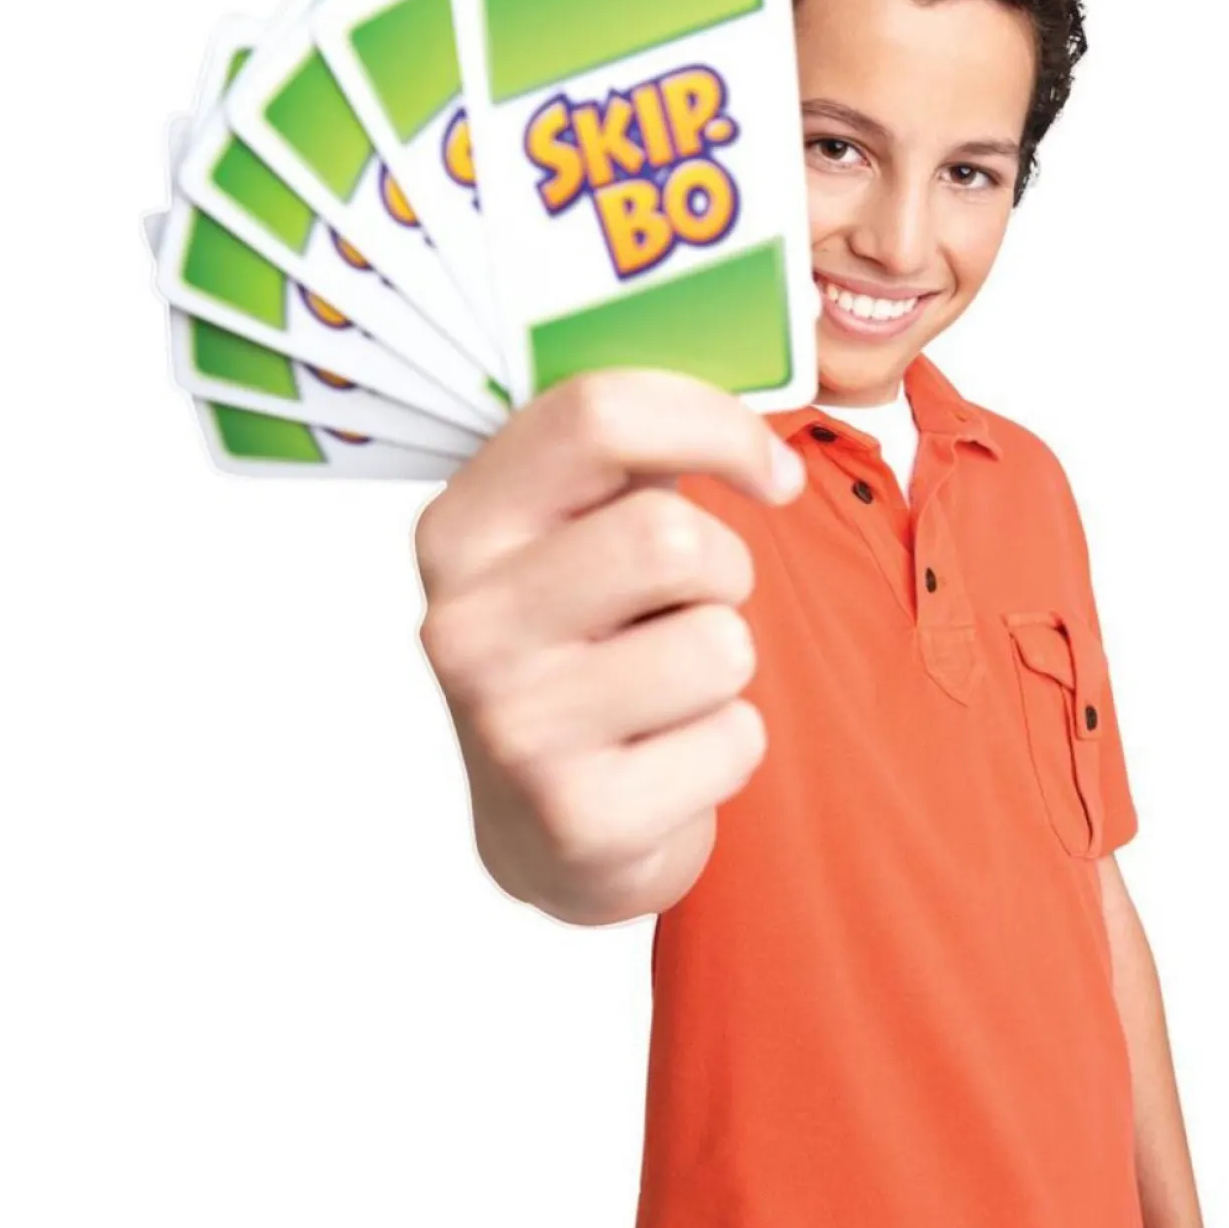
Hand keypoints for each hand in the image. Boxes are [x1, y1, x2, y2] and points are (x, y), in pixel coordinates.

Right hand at [412, 368, 805, 926]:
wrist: (548, 832)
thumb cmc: (582, 657)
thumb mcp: (567, 546)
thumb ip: (624, 460)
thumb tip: (759, 395)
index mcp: (460, 530)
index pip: (596, 414)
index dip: (715, 423)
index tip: (768, 467)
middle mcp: (467, 626)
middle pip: (672, 537)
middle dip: (726, 570)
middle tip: (698, 605)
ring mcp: (515, 730)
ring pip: (720, 643)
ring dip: (725, 663)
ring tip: (668, 689)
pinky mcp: (580, 819)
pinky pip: (735, 739)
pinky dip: (728, 747)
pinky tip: (666, 761)